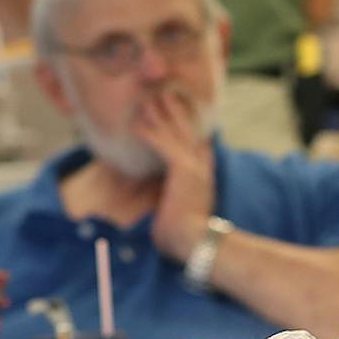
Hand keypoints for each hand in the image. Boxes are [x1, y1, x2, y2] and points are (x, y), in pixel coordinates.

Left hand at [137, 87, 216, 261]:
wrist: (194, 242)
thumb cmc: (186, 237)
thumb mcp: (183, 215)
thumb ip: (178, 202)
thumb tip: (166, 205)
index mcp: (203, 178)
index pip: (200, 148)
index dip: (192, 131)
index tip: (184, 117)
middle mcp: (201, 168)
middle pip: (188, 132)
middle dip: (176, 114)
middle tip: (166, 96)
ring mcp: (193, 166)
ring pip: (175, 133)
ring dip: (160, 116)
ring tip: (148, 101)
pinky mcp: (181, 168)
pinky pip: (162, 144)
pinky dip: (148, 133)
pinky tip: (135, 125)